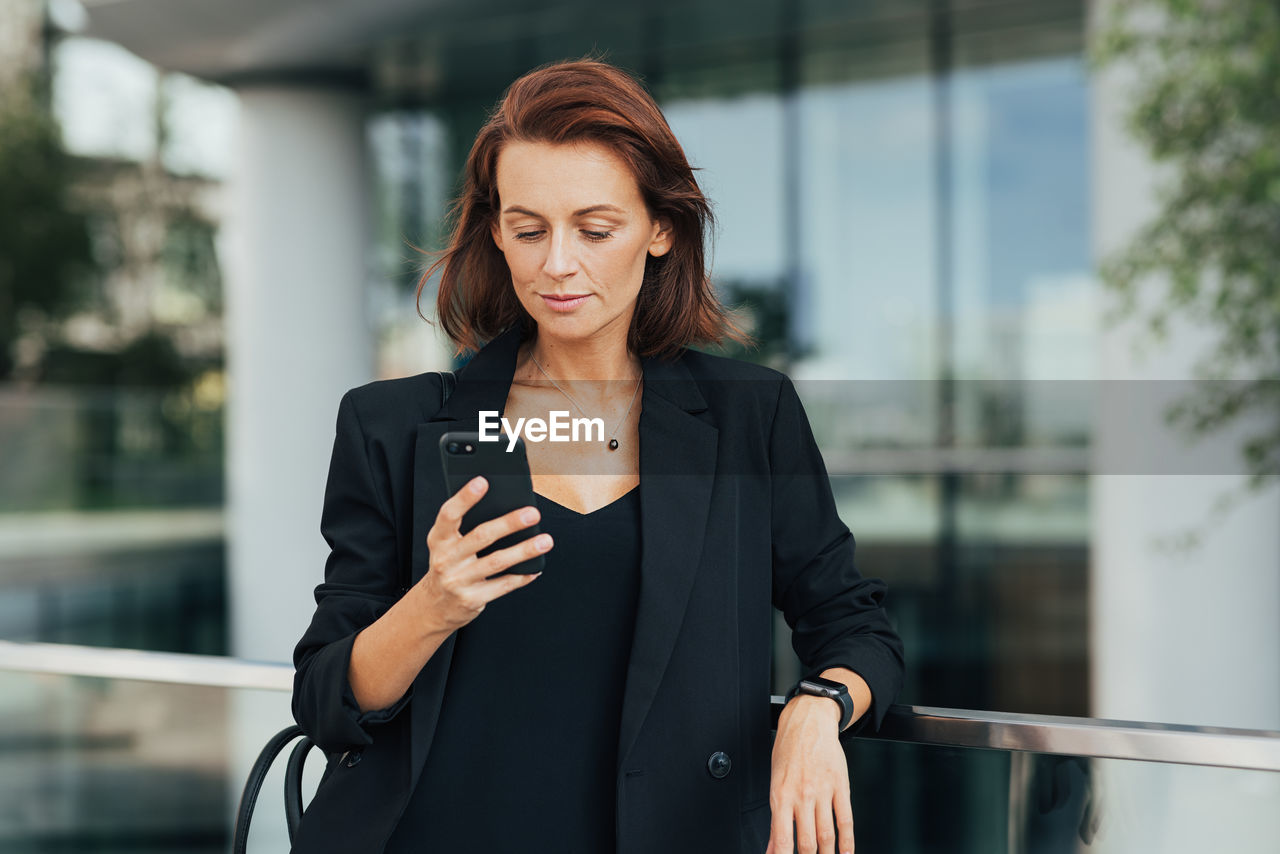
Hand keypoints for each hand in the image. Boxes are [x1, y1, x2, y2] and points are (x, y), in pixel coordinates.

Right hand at [418, 476, 552, 631]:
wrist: (435, 606)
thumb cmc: (448, 565)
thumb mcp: (446, 544)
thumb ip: (465, 527)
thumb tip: (502, 506)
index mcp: (439, 540)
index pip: (449, 515)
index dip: (464, 498)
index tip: (482, 482)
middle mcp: (446, 559)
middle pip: (481, 537)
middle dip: (509, 524)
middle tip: (532, 514)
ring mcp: (458, 581)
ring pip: (496, 562)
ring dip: (524, 550)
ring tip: (544, 541)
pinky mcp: (472, 599)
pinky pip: (502, 586)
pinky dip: (521, 577)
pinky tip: (535, 568)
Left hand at [766, 696, 853, 853]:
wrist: (808, 721)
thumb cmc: (788, 750)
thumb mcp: (775, 783)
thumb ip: (775, 821)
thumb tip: (771, 848)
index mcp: (781, 795)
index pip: (783, 838)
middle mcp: (802, 795)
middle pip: (807, 842)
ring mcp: (822, 791)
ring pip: (826, 834)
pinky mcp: (840, 786)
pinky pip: (846, 818)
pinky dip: (847, 840)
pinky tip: (846, 852)